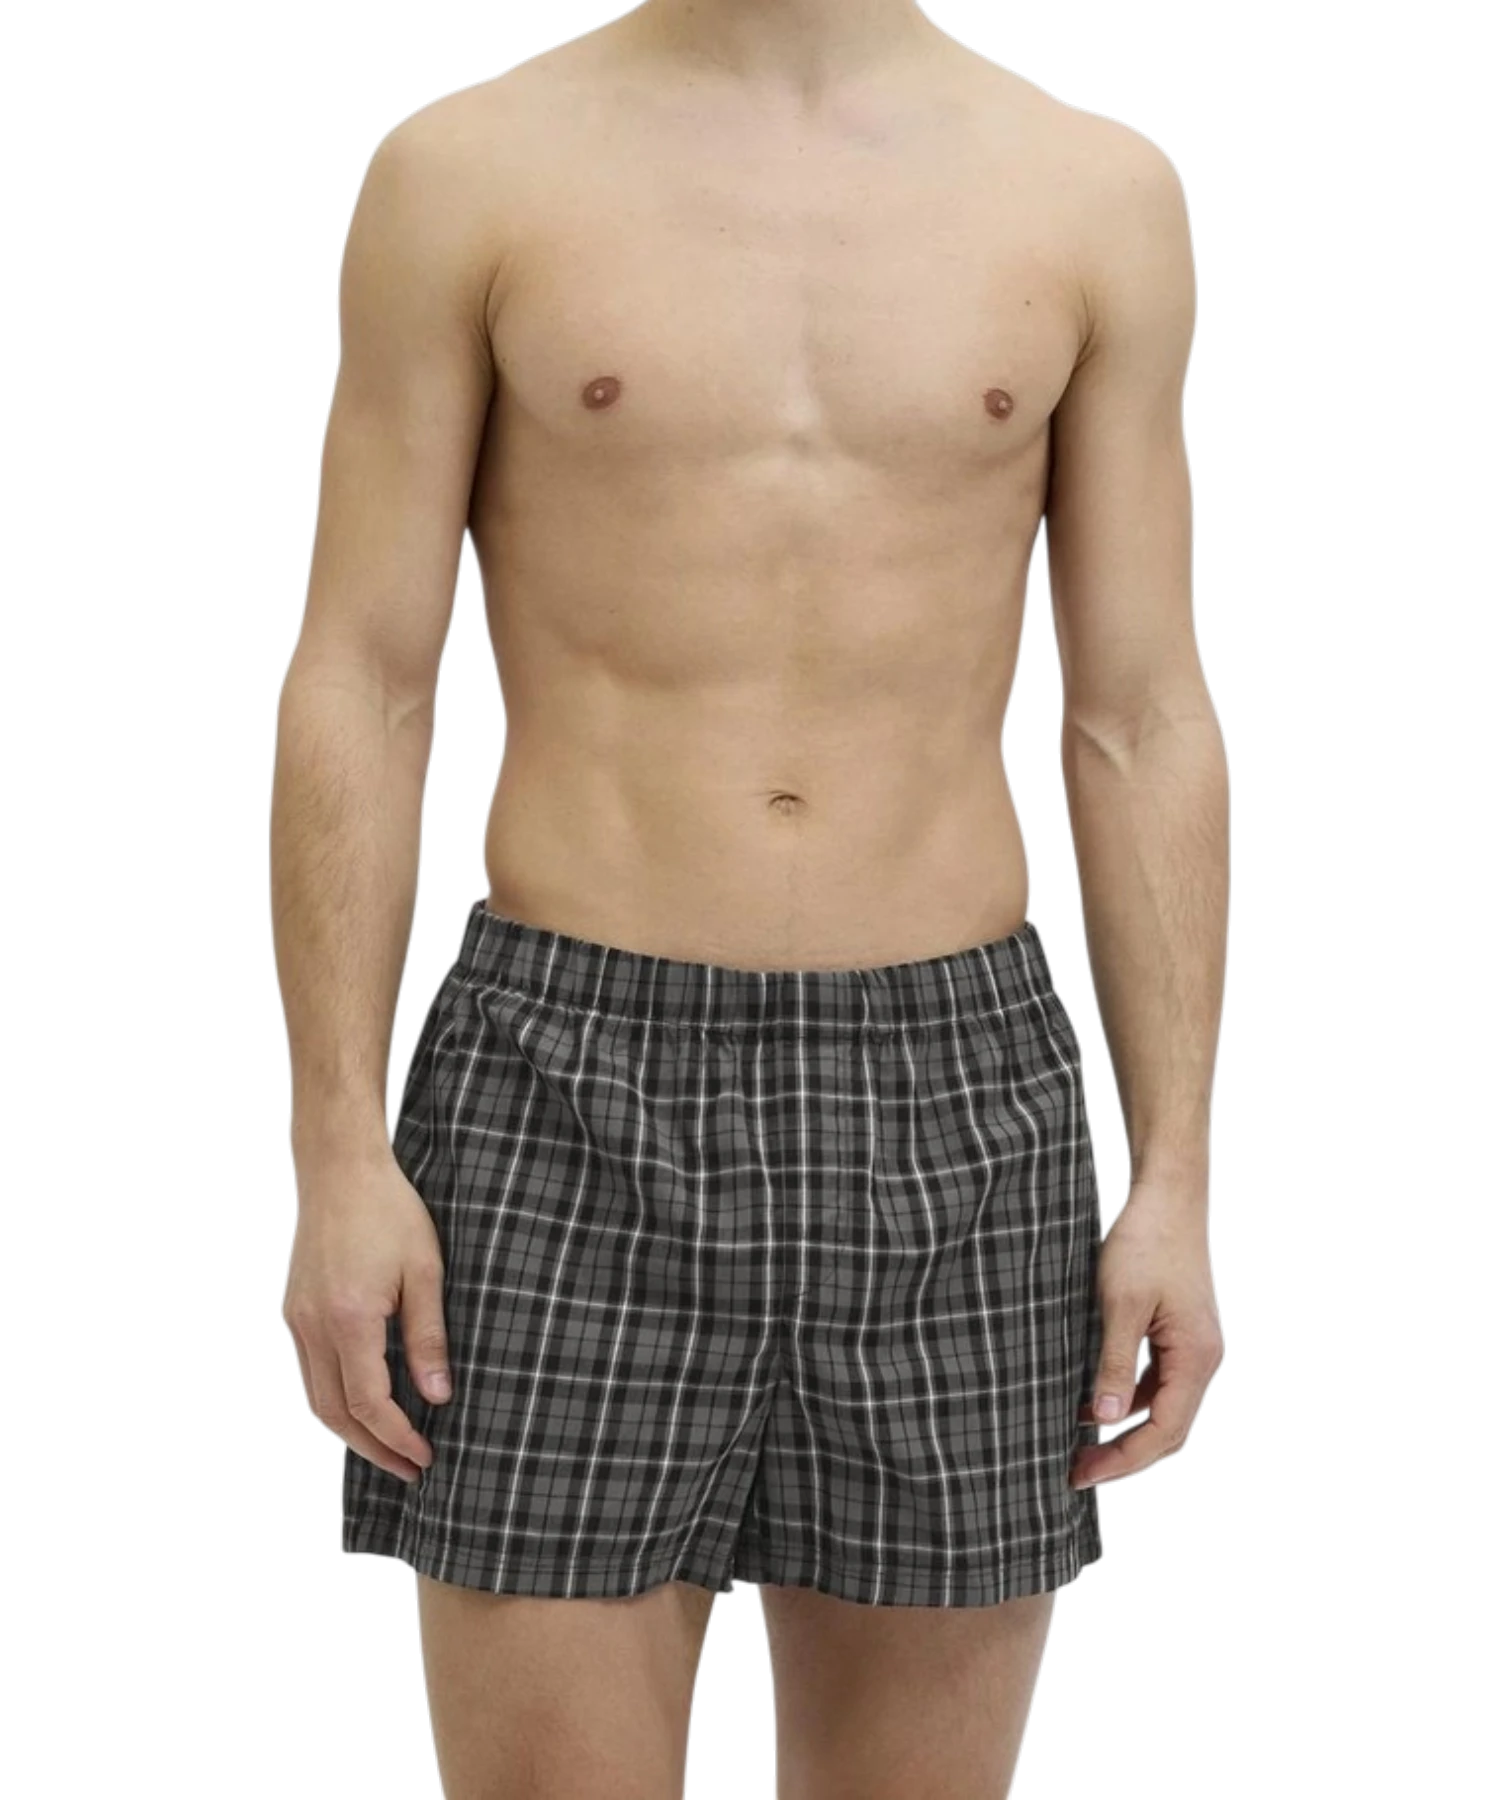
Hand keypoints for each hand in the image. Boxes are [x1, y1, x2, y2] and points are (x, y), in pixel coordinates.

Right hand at [281, 1147, 453, 1482]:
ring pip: (316, 1399)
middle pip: (335, 1415)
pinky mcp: (295, 1312)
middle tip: (410, 1470)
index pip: (369, 1403)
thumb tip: (438, 1397)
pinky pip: (310, 1373)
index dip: (397, 1438)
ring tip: (390, 1448)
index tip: (426, 1456)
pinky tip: (363, 1406)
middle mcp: (314, 1327)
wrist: (341, 1170)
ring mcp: (298, 1320)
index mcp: (350, 1318)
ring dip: (351, 1432)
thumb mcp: (425, 1271)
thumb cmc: (389, 1212)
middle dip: (373, 1450)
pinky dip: (335, 1401)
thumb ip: (429, 1337)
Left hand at [1069, 1181, 1224, 1489]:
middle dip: (1124, 1454)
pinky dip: (1129, 1398)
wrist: (1167, 1198)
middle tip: (1078, 1470)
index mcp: (1194, 1358)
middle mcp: (1200, 1359)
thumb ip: (1115, 1363)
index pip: (1164, 1432)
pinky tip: (1095, 1400)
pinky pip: (1158, 1381)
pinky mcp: (1179, 1332)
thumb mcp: (1120, 1304)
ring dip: (1125, 1428)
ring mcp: (1192, 1346)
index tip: (1083, 1474)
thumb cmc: (1146, 1242)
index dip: (1124, 1460)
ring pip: (1163, 1406)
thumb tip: (1105, 1418)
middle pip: (1168, 1428)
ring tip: (1081, 1443)